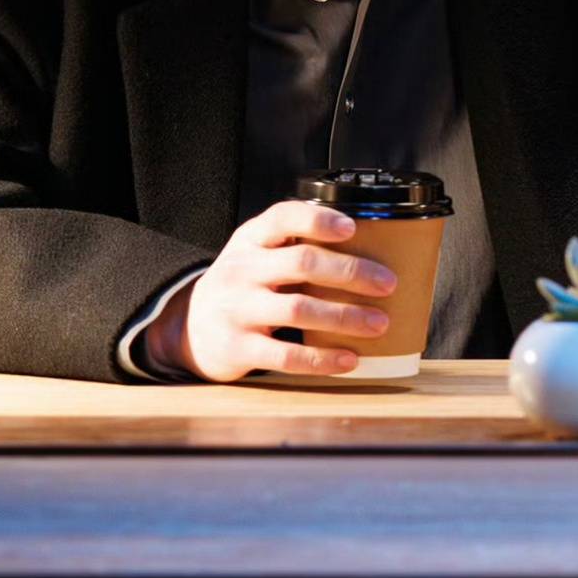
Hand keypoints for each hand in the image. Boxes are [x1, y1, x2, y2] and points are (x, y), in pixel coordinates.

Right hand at [170, 199, 399, 381]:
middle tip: (388, 284)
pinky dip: (322, 358)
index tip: (352, 227)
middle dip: (350, 271)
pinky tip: (349, 359)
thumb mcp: (256, 255)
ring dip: (345, 316)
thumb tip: (371, 251)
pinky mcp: (237, 347)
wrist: (189, 327)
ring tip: (379, 323)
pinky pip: (285, 354)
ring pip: (298, 309)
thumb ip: (294, 248)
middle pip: (301, 262)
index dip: (317, 219)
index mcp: (250, 239)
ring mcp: (236, 309)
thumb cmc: (243, 286)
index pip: (282, 217)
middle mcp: (241, 270)